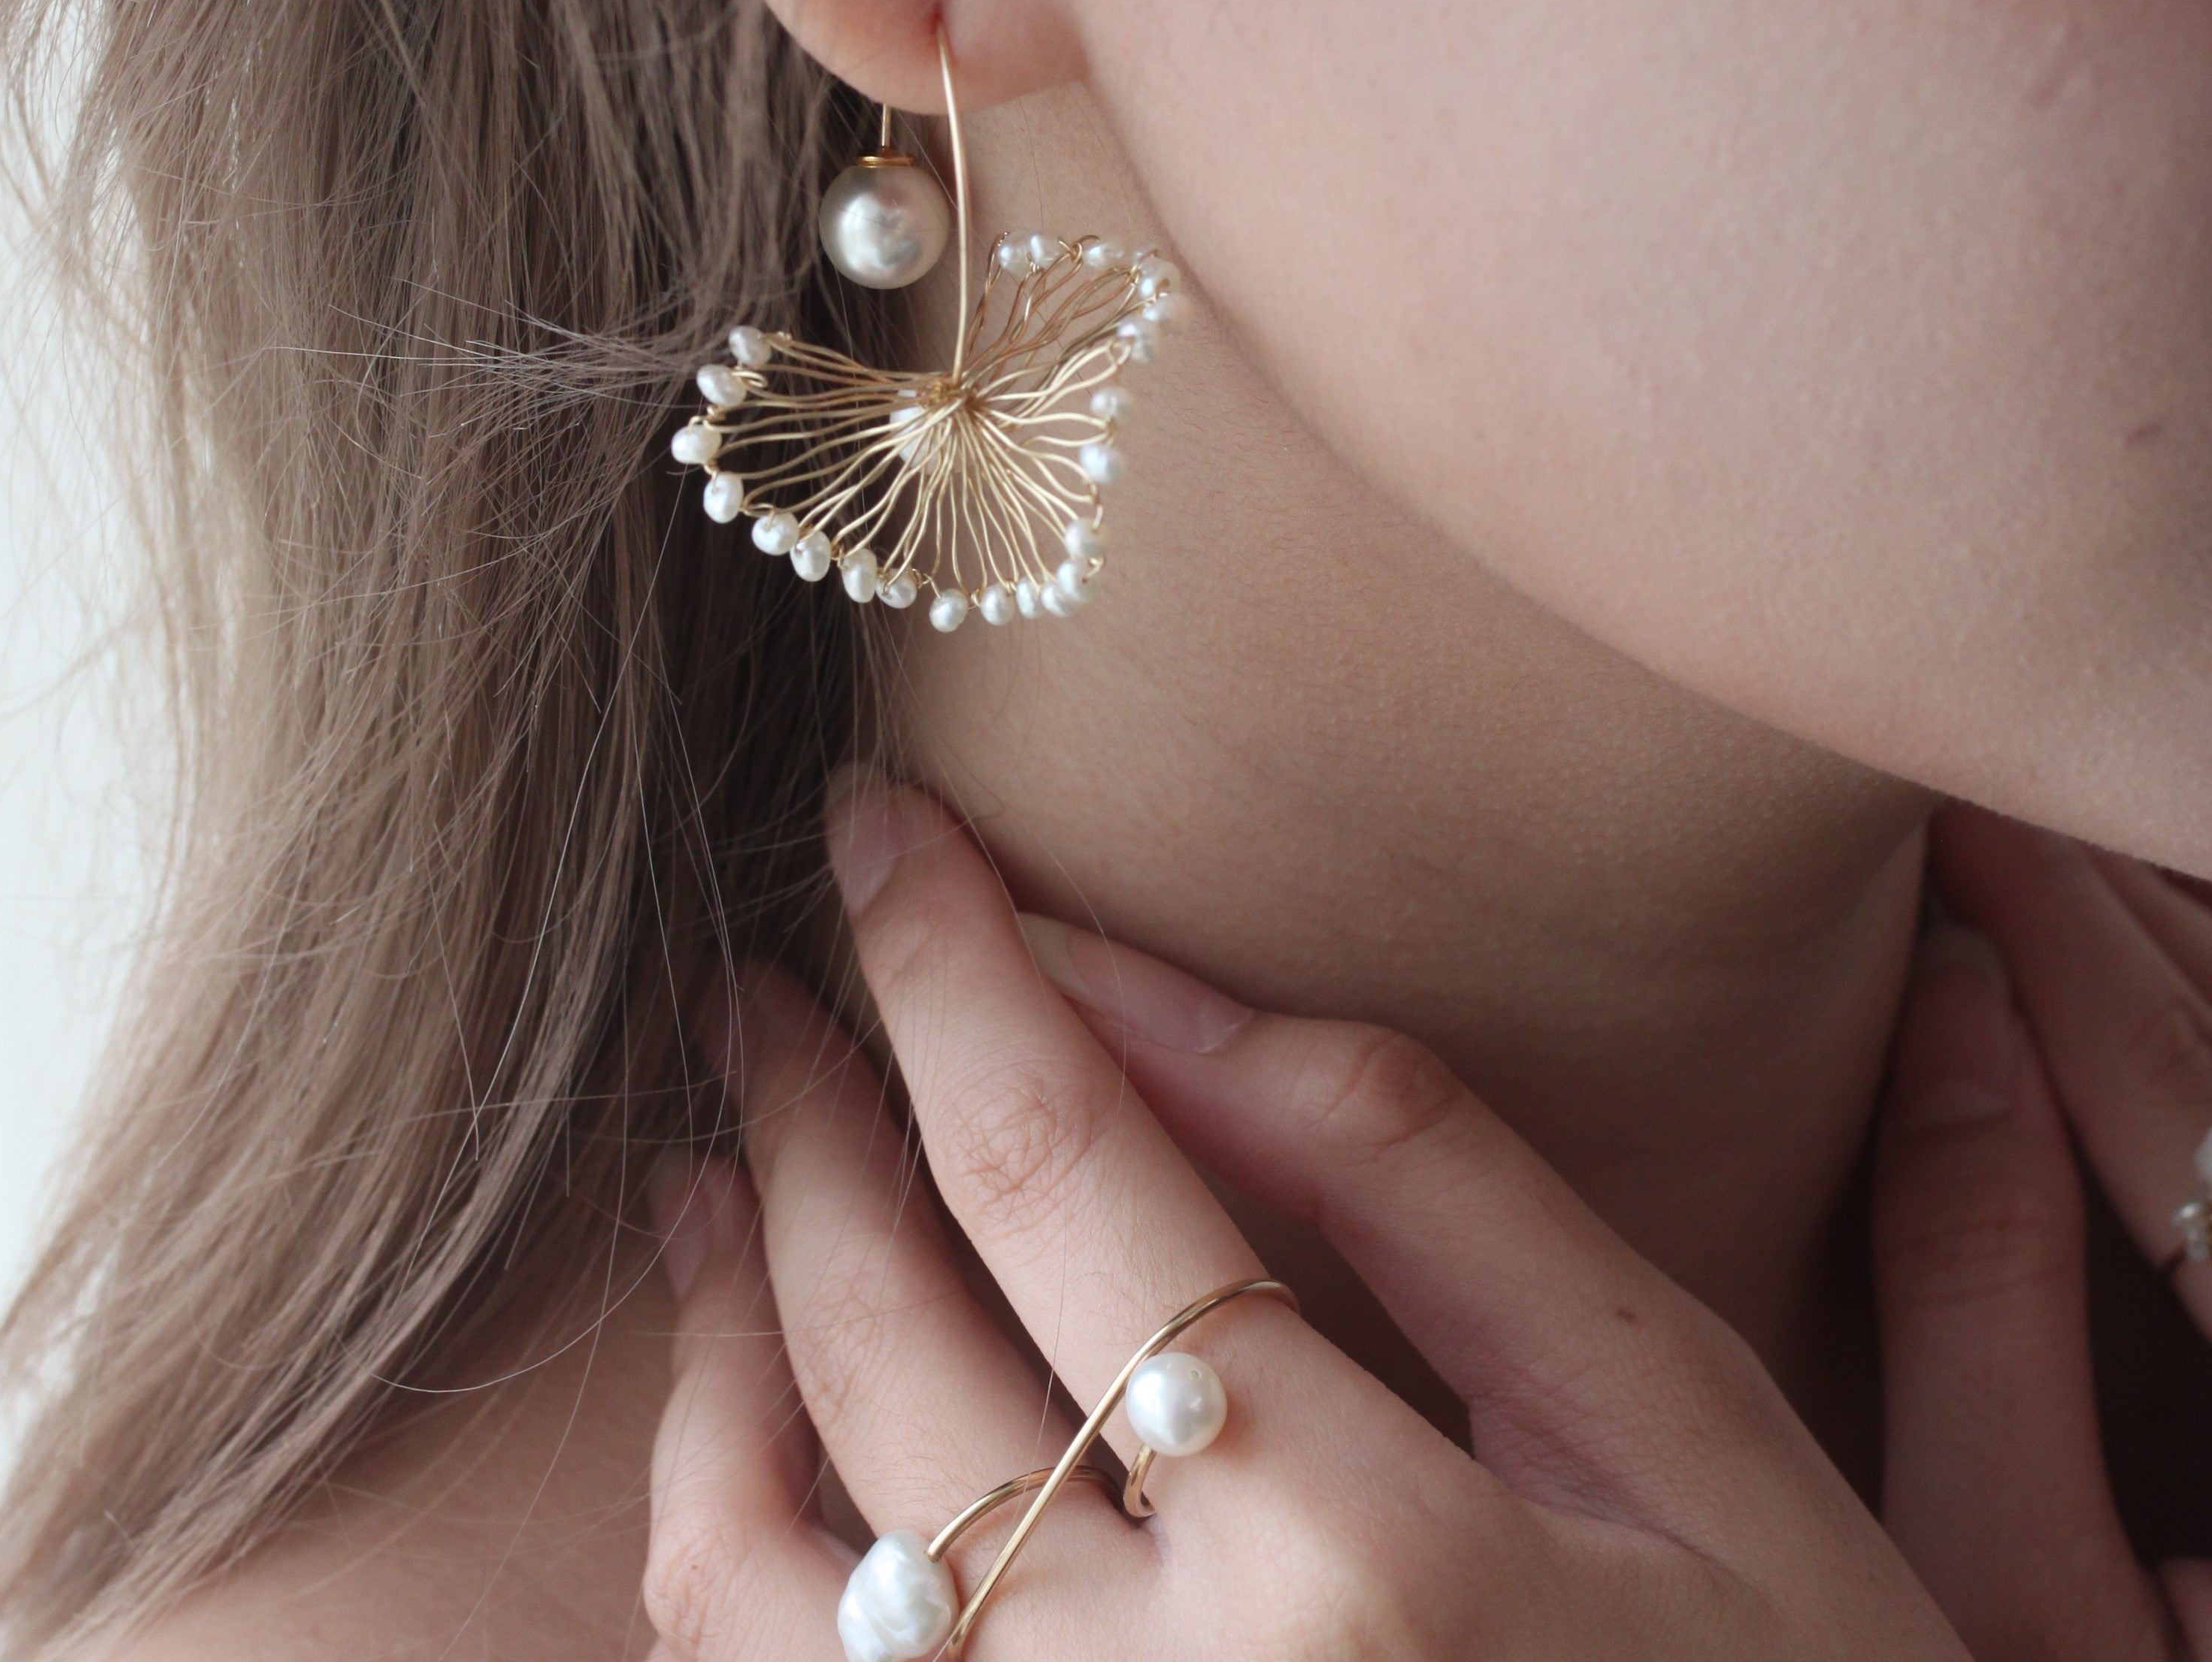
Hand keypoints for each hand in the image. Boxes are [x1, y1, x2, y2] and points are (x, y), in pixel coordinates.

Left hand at [641, 780, 1966, 1660]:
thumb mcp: (1671, 1419)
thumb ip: (1414, 1173)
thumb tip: (1134, 974)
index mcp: (1364, 1558)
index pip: (1058, 1162)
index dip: (941, 958)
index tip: (873, 821)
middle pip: (879, 1324)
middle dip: (808, 1102)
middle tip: (774, 971)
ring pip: (756, 1535)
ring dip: (718, 1305)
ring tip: (716, 1157)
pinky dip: (708, 1509)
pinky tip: (733, 1396)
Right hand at [1866, 809, 2211, 1657]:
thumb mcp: (1991, 1583)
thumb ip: (1974, 1298)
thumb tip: (1946, 1034)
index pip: (2181, 1095)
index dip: (2051, 939)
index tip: (1947, 815)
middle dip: (2114, 900)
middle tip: (1976, 793)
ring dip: (2175, 935)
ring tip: (2045, 841)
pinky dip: (2207, 1027)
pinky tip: (2140, 960)